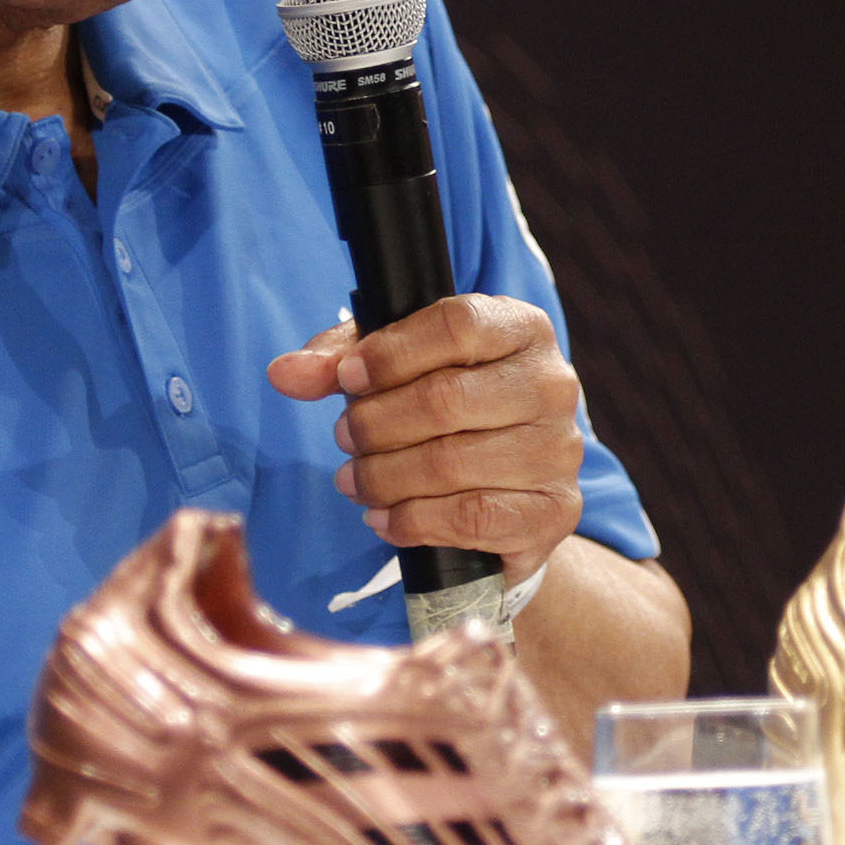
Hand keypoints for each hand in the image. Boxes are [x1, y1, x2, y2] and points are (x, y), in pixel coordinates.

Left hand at [267, 297, 585, 582]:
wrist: (513, 488)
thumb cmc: (453, 411)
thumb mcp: (400, 366)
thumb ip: (342, 360)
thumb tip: (285, 373)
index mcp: (522, 327)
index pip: (457, 324)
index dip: (390, 353)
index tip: (347, 379)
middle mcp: (552, 384)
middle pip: (446, 398)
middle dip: (374, 424)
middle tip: (342, 438)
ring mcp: (559, 450)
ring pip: (450, 463)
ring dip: (383, 477)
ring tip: (353, 480)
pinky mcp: (553, 510)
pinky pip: (469, 518)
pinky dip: (411, 521)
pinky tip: (383, 517)